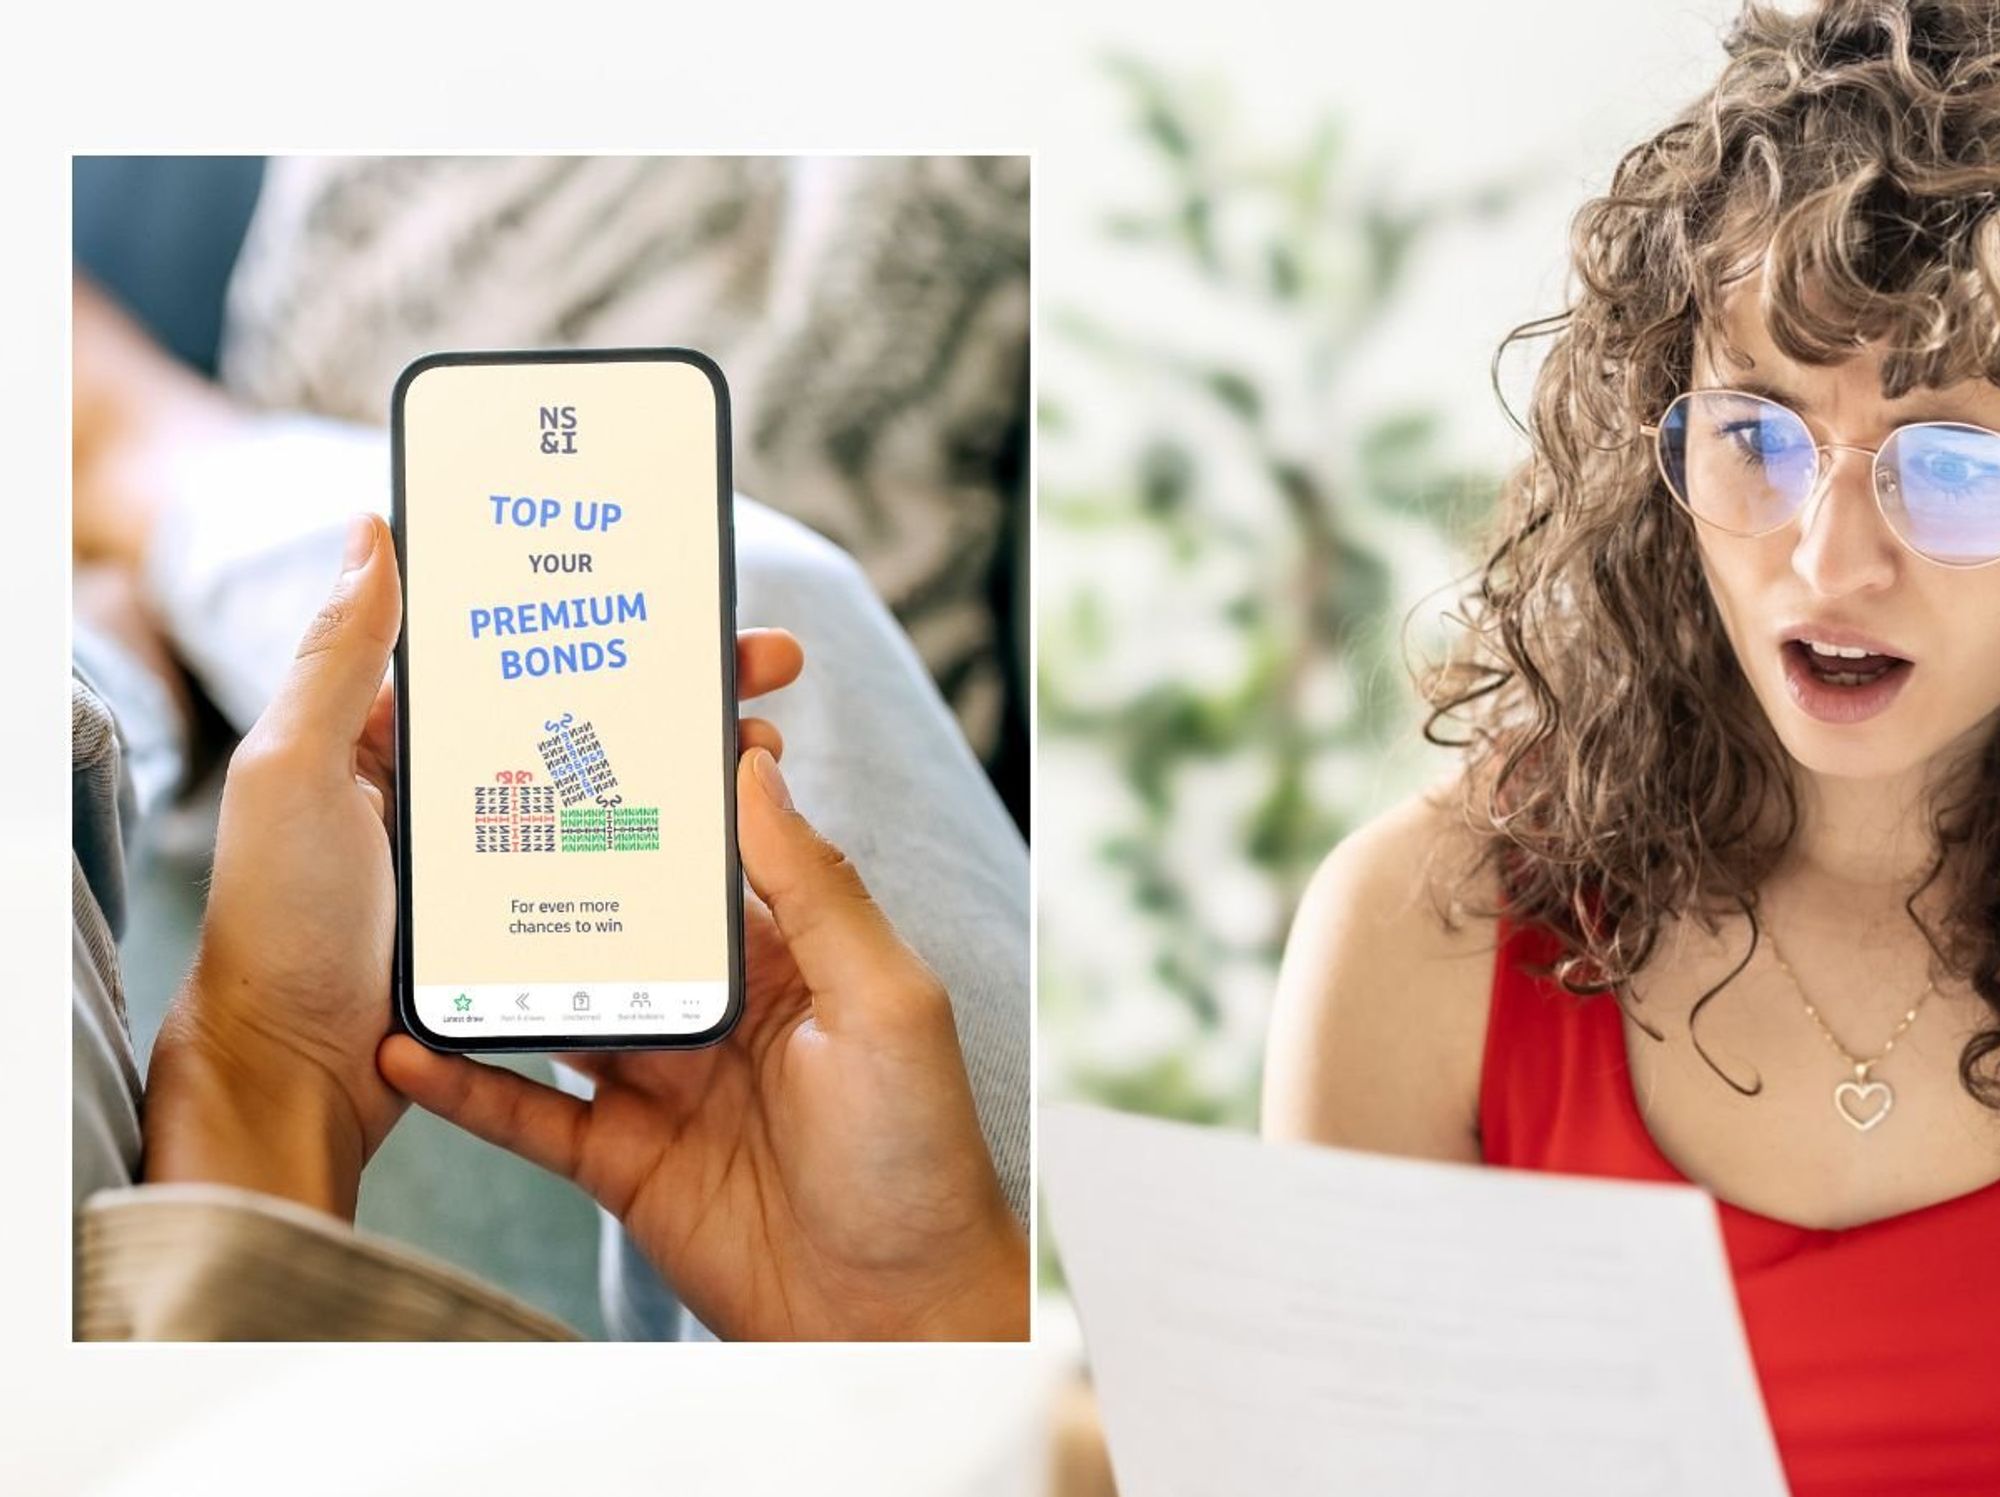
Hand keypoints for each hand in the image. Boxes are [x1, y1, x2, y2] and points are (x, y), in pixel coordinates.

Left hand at [144, 511, 803, 1217]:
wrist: (298, 1078)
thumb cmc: (281, 925)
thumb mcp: (293, 773)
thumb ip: (336, 658)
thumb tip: (373, 533)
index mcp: (398, 737)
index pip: (520, 652)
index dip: (603, 616)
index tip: (679, 589)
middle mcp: (457, 788)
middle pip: (593, 713)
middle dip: (685, 681)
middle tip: (768, 660)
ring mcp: (500, 859)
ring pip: (617, 788)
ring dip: (696, 760)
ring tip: (764, 741)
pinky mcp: (532, 923)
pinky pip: (614, 867)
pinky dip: (675, 844)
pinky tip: (730, 833)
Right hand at [378, 749, 1027, 1340]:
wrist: (893, 1315)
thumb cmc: (916, 1154)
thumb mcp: (886, 1002)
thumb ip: (818, 891)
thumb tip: (758, 776)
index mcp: (788, 961)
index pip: (710, 862)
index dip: (660, 804)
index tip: (594, 735)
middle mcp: (718, 1013)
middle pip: (618, 928)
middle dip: (556, 876)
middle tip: (473, 811)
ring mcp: (663, 1086)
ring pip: (560, 1010)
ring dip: (494, 971)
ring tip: (415, 920)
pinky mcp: (620, 1161)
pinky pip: (527, 1112)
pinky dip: (466, 1082)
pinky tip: (410, 1046)